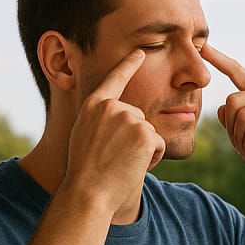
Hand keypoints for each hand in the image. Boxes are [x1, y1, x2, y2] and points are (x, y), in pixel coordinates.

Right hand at [63, 49, 165, 209]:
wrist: (88, 192)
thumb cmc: (85, 171)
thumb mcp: (85, 135)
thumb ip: (101, 119)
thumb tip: (121, 114)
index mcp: (94, 105)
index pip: (114, 79)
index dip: (128, 65)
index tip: (140, 52)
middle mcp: (112, 107)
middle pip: (138, 116)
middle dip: (134, 138)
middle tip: (115, 157)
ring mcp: (129, 118)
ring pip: (149, 131)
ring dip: (142, 150)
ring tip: (121, 163)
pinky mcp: (145, 134)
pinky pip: (158, 144)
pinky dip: (152, 159)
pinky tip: (133, 167)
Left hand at [202, 45, 244, 187]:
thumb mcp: (242, 137)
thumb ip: (232, 121)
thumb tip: (222, 106)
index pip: (237, 72)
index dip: (219, 60)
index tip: (204, 47)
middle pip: (232, 101)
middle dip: (232, 129)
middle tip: (244, 144)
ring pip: (241, 116)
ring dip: (240, 140)